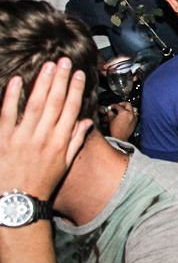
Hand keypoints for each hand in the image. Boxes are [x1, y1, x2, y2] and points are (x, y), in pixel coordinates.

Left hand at [0, 59, 91, 199]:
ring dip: (43, 83)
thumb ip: (76, 141)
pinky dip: (12, 97)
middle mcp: (44, 137)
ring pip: (36, 105)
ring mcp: (23, 138)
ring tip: (48, 65)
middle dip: (61, 80)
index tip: (79, 74)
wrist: (18, 201)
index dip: (75, 90)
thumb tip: (86, 122)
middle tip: (64, 61)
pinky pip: (7, 115)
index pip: (71, 110)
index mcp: (60, 142)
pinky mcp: (3, 140)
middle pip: (55, 103)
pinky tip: (17, 81)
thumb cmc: (41, 183)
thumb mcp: (64, 164)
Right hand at [102, 102, 137, 141]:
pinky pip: (135, 115)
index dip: (113, 105)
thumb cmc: (115, 131)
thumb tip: (110, 111)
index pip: (118, 106)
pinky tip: (127, 115)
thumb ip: (110, 114)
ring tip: (124, 109)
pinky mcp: (135, 122)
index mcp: (124, 112)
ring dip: (129, 108)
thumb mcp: (110, 120)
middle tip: (118, 105)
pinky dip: (132, 113)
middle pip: (128, 104)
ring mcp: (134, 118)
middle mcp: (130, 114)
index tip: (111, 107)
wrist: (119, 138)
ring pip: (134, 109)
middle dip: (122, 104)